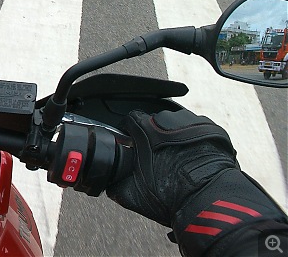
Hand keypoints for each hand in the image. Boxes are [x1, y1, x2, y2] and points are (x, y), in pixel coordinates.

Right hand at [106, 109, 236, 226]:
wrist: (208, 201)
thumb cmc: (172, 195)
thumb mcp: (131, 194)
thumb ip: (115, 182)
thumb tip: (109, 180)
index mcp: (145, 128)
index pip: (130, 119)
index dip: (130, 132)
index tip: (133, 142)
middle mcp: (167, 119)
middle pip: (155, 121)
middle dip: (154, 136)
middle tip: (157, 157)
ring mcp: (192, 122)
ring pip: (177, 125)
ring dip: (175, 137)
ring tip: (178, 159)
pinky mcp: (212, 129)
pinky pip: (199, 130)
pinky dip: (195, 141)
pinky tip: (194, 158)